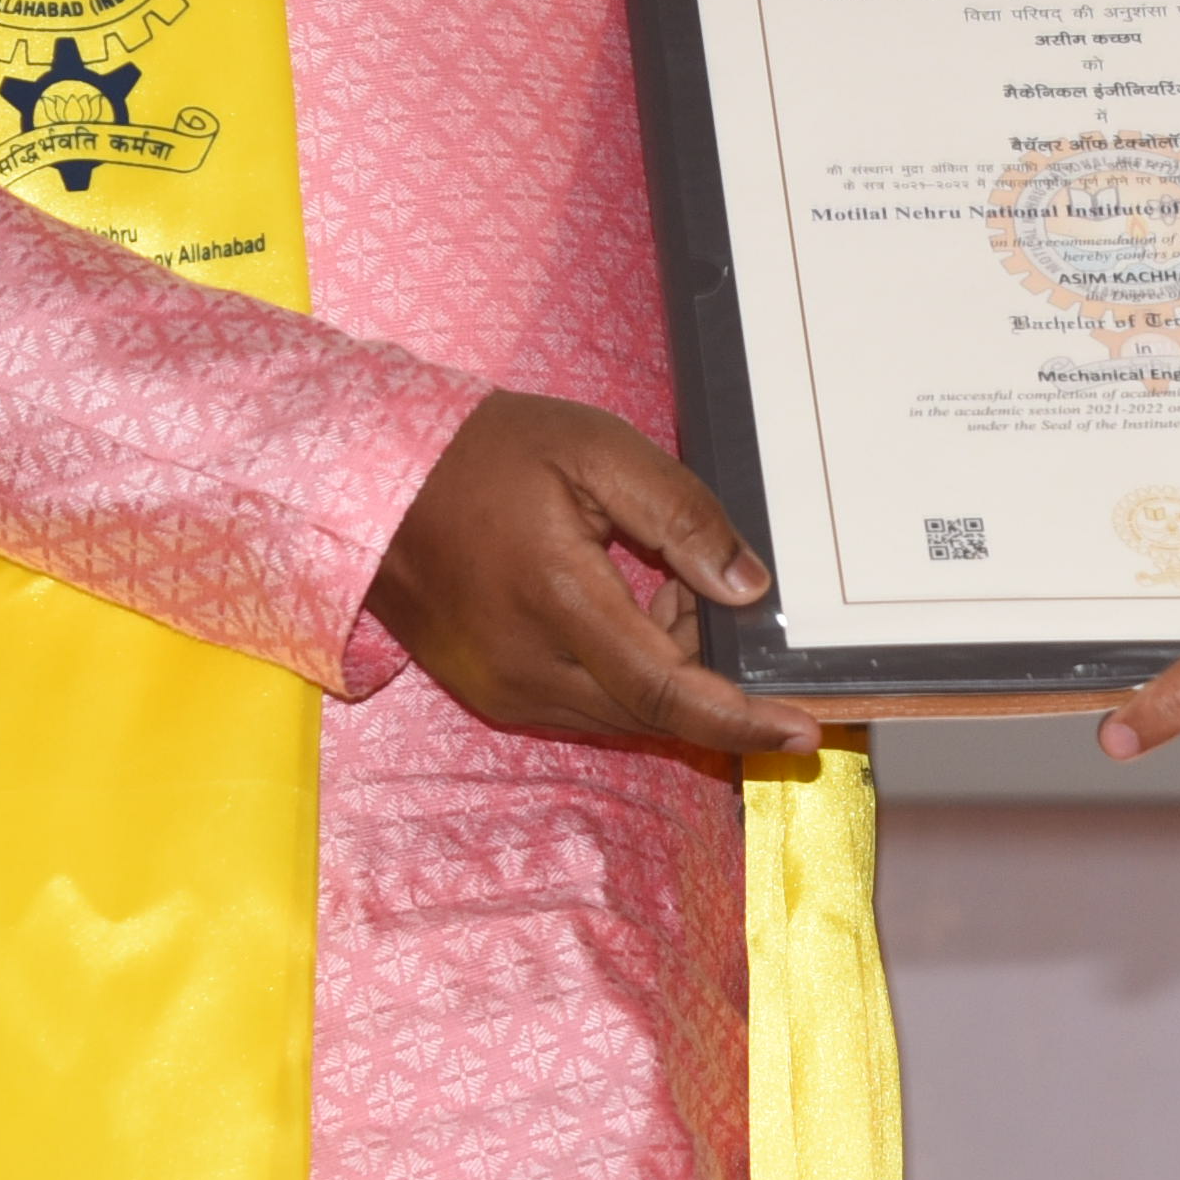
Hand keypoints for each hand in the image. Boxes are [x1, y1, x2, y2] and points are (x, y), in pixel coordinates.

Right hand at [367, 392, 826, 760]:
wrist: (374, 478)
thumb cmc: (485, 451)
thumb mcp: (597, 449)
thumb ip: (682, 515)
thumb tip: (749, 585)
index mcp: (557, 599)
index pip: (669, 689)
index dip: (743, 719)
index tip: (805, 730)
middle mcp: (527, 667)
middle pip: (653, 711)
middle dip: (705, 669)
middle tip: (699, 589)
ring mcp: (503, 689)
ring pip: (621, 713)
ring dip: (662, 667)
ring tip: (651, 584)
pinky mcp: (491, 694)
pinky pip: (583, 705)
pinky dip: (622, 672)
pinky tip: (615, 607)